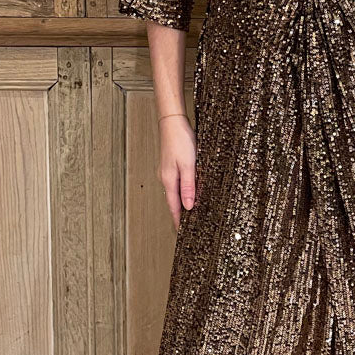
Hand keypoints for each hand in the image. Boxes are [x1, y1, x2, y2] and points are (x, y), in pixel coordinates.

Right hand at [157, 114, 195, 231]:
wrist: (172, 122)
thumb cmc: (180, 141)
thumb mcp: (188, 165)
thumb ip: (188, 186)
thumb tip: (188, 206)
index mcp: (169, 180)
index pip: (174, 206)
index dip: (178, 220)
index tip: (181, 232)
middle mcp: (165, 177)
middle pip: (173, 201)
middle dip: (179, 214)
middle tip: (186, 227)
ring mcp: (167, 171)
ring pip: (174, 191)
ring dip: (180, 202)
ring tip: (187, 213)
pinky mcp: (171, 164)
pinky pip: (176, 182)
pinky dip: (181, 190)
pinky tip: (187, 191)